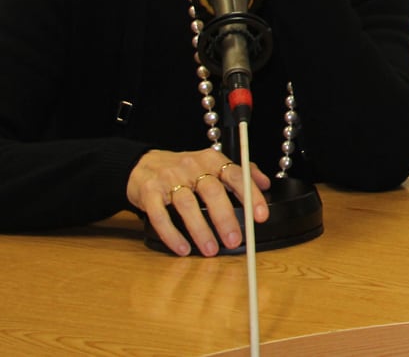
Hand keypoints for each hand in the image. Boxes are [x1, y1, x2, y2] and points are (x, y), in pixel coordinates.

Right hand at [126, 147, 271, 256]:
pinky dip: (172, 234)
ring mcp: (169, 179)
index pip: (236, 175)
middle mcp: (191, 166)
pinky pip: (160, 216)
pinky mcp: (149, 193)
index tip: (260, 216)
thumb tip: (265, 184)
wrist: (142, 165)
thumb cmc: (183, 169)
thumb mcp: (212, 164)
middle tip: (235, 240)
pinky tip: (182, 248)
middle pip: (212, 192)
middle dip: (226, 218)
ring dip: (200, 230)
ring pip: (187, 205)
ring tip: (211, 249)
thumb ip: (239, 173)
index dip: (250, 195)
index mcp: (211, 159)